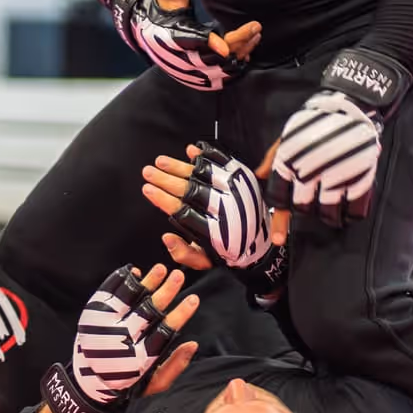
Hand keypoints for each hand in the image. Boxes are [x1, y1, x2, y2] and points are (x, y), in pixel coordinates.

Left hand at [38, 263, 198, 412]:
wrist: (87, 384)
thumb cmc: (127, 384)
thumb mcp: (154, 384)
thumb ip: (174, 366)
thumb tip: (193, 344)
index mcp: (137, 360)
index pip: (163, 332)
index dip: (179, 315)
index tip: (193, 299)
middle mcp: (119, 341)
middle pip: (146, 312)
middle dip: (165, 292)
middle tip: (179, 276)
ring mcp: (103, 326)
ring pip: (127, 299)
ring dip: (145, 282)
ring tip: (160, 268)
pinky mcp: (91, 316)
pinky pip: (107, 293)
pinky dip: (120, 281)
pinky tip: (135, 273)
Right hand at [117, 0, 260, 91]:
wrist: (150, 26)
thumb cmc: (162, 4)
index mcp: (169, 36)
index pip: (191, 43)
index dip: (208, 44)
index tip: (226, 45)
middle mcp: (177, 57)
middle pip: (211, 58)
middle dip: (236, 44)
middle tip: (255, 27)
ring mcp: (186, 69)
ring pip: (218, 69)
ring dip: (239, 54)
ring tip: (255, 36)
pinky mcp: (195, 75)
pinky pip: (218, 77)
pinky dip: (234, 67)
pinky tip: (246, 52)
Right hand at [143, 142, 286, 306]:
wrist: (264, 243)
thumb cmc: (230, 252)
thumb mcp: (206, 262)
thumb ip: (184, 253)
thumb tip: (166, 237)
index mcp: (214, 231)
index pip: (183, 211)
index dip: (163, 199)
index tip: (148, 190)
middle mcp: (225, 209)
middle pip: (189, 190)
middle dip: (165, 180)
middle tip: (147, 172)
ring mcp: (236, 192)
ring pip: (203, 175)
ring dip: (179, 166)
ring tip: (160, 161)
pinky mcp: (244, 180)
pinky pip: (223, 163)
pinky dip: (206, 156)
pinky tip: (190, 150)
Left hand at [257, 92, 383, 229]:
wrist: (350, 104)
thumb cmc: (313, 121)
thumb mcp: (287, 135)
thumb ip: (272, 158)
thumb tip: (260, 178)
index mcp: (289, 161)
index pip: (278, 201)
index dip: (280, 217)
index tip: (281, 232)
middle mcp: (310, 172)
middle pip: (303, 210)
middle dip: (305, 209)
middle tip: (313, 201)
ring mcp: (336, 177)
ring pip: (328, 216)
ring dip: (329, 216)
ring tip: (332, 205)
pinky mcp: (361, 180)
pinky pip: (354, 212)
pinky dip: (351, 215)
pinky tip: (349, 207)